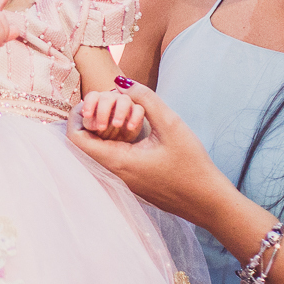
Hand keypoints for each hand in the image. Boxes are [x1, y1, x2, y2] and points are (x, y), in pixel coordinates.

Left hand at [67, 77, 233, 226]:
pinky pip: (110, 157)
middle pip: (83, 143)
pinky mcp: (130, 181)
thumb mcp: (171, 124)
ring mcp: (121, 180)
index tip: (97, 100)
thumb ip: (145, 98)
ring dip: (105, 128)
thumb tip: (119, 81)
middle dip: (93, 117)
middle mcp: (113, 174)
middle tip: (112, 104)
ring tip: (125, 114)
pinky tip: (134, 128)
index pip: (75, 139)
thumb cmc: (192, 165)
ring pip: (97, 150)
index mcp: (117, 162)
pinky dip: (115, 139)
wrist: (207, 201)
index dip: (79, 115)